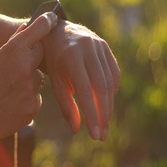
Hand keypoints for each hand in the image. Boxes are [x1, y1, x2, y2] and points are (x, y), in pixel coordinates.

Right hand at [0, 12, 57, 140]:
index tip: (53, 17)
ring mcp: (31, 86)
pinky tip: (13, 102)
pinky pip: (37, 96)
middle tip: (17, 67)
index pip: (39, 30)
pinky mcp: (34, 104)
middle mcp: (25, 65)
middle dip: (33, 58)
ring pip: (39, 78)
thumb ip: (14, 43)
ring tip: (10, 89)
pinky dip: (28, 98)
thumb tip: (27, 27)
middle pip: (42, 54)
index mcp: (13, 50)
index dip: (46, 23)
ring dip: (29, 81)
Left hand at [43, 20, 119, 140]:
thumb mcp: (55, 80)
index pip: (85, 90)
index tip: (95, 134)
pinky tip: (107, 103)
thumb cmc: (52, 60)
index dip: (91, 113)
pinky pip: (113, 72)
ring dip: (109, 105)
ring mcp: (98, 45)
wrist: (56, 31)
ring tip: (104, 124)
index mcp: (71, 56)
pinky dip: (112, 89)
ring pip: (109, 81)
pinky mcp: (105, 46)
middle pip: (101, 87)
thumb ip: (66, 104)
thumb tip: (77, 129)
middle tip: (102, 134)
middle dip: (103, 114)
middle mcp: (87, 48)